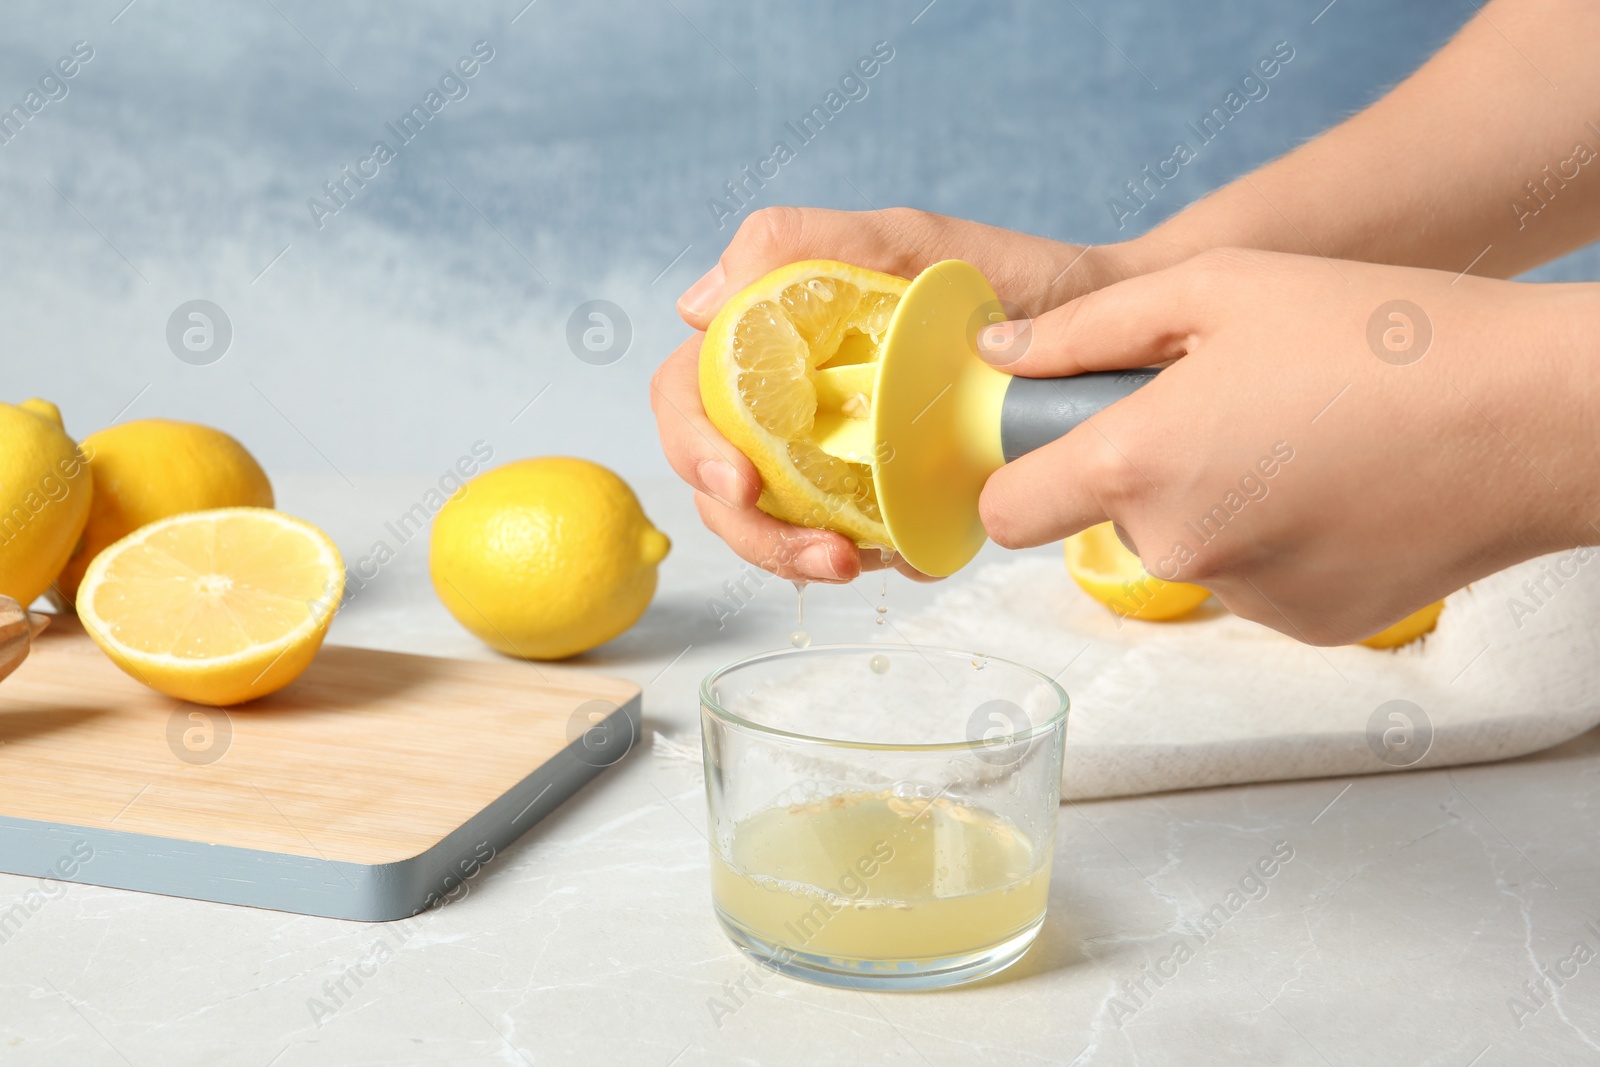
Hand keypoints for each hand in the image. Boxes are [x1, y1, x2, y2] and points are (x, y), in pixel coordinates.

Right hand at [650, 205, 1147, 581]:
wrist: (1103, 331)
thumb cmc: (1006, 275)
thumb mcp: (908, 240)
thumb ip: (801, 243)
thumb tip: (695, 306)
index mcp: (775, 341)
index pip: (692, 394)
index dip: (693, 445)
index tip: (740, 484)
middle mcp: (792, 400)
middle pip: (720, 479)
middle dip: (754, 532)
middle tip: (822, 556)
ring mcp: (835, 453)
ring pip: (775, 524)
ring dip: (799, 558)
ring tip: (863, 565)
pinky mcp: (886, 496)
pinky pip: (853, 542)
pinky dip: (872, 559)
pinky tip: (912, 558)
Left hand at [977, 248, 1597, 642]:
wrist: (1538, 415)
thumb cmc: (1384, 332)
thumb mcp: (1219, 288)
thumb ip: (1086, 331)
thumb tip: (1001, 362)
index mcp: (1140, 463)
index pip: (1007, 513)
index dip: (1019, 473)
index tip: (1054, 443)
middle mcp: (1180, 549)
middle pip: (1110, 518)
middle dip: (1146, 468)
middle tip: (1230, 403)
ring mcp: (1245, 598)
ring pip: (1187, 546)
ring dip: (1216, 501)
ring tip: (1303, 436)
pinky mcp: (1307, 626)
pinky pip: (1251, 577)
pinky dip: (1276, 538)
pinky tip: (1340, 485)